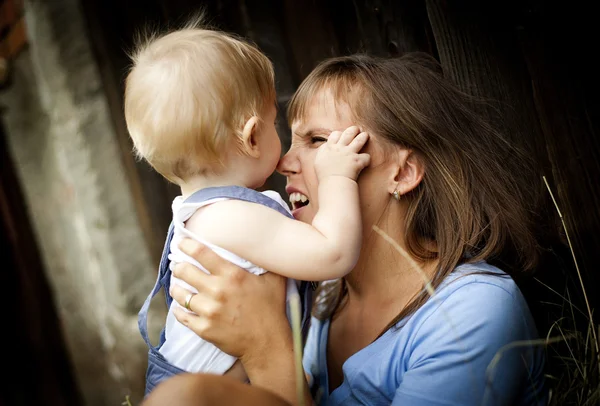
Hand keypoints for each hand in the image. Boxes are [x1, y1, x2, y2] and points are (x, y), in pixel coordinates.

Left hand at [170, 238, 290, 360]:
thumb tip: (264, 247)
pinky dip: (178, 310)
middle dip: (179, 267)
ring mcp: (209, 311)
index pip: (202, 253)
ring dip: (177, 288)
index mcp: (232, 275)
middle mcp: (217, 290)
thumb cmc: (272, 309)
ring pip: (180, 294)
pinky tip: (179, 306)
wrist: (268, 343)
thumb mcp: (274, 280)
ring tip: (177, 286)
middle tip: (179, 266)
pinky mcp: (203, 328)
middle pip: (185, 271)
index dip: (188, 245)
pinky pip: (182, 316)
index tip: (182, 243)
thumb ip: (266, 262)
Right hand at [314, 126, 369, 180]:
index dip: (339, 134)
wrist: (332, 183)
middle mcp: (340, 148)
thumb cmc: (324, 175)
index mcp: (330, 148)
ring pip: (360, 140)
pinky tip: (365, 161)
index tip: (341, 136)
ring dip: (363, 137)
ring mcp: (350, 154)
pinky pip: (366, 157)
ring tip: (365, 135)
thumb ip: (322, 151)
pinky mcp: (358, 161)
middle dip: (353, 130)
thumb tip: (325, 146)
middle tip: (356, 129)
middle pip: (349, 133)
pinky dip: (366, 159)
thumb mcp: (318, 161)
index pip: (335, 134)